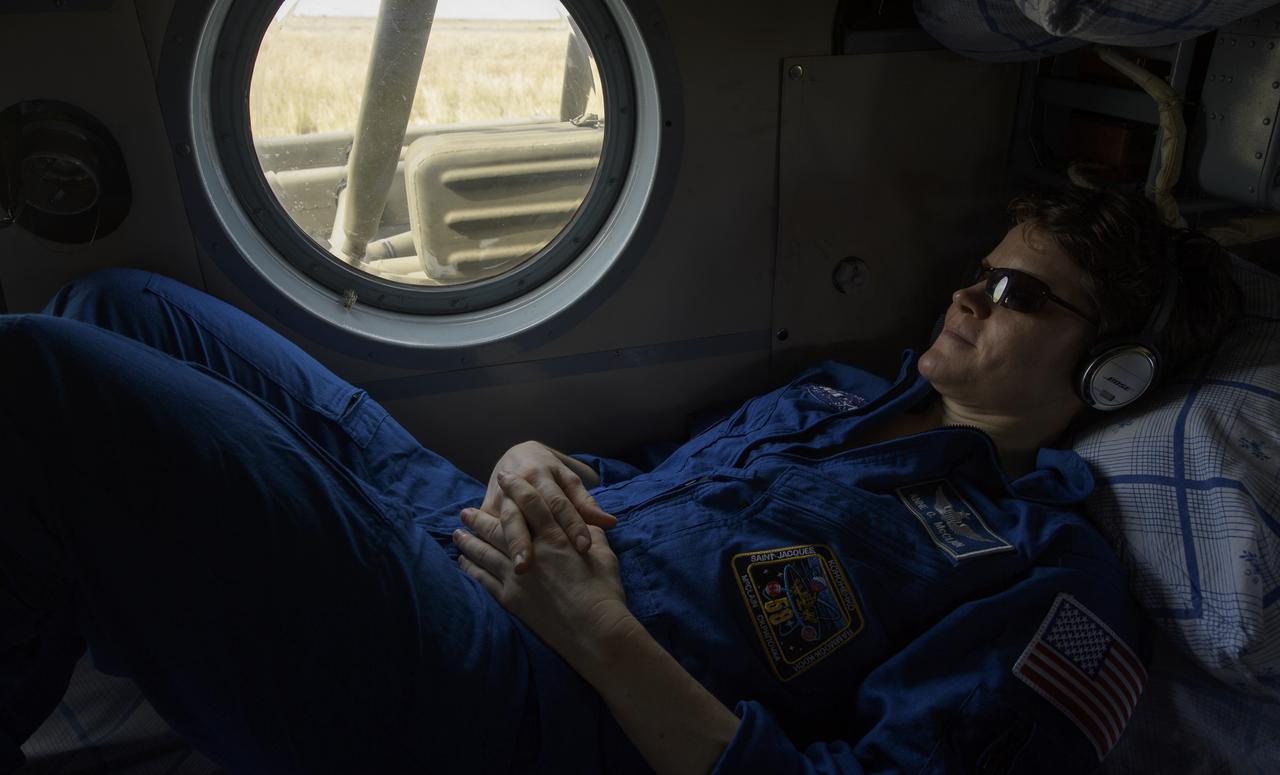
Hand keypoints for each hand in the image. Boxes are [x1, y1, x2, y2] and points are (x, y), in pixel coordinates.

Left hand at [454, 506, 633, 667]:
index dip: (517, 488)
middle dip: (480, 517)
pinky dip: (471, 568)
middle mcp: (533, 552)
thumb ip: (591, 534)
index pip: (532, 504)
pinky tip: (463, 562)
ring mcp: (518, 577)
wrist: (596, 632)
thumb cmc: (605, 592)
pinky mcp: (511, 599)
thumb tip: (588, 522)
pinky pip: (483, 579)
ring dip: (469, 541)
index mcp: (558, 537)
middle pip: (500, 526)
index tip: (504, 477)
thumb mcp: (605, 556)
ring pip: (485, 552)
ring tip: (457, 533)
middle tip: (466, 510)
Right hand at [482, 441, 615, 572]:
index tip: (584, 547)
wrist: (516, 456)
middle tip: (551, 561)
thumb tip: (610, 523)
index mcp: (543, 475)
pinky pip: (490, 527)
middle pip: (529, 510)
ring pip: (508, 520)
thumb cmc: (549, 473)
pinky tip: (501, 566)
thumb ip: (585, 504)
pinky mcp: (486, 508)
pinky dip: (494, 545)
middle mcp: (519, 483)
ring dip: (514, 543)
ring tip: (521, 569)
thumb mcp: (568, 481)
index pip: (560, 503)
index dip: (573, 524)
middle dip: (539, 536)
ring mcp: (501, 496)